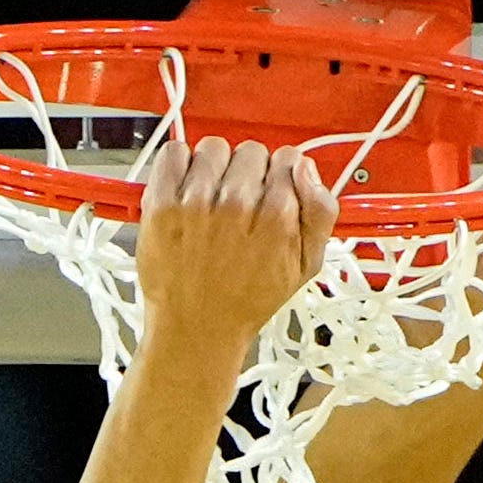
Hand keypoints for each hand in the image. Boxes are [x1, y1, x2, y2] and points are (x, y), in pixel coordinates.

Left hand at [136, 137, 337, 354]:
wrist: (196, 333)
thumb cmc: (247, 302)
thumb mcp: (305, 267)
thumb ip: (320, 213)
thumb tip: (306, 169)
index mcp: (276, 217)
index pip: (287, 158)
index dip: (279, 177)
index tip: (268, 197)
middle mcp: (237, 205)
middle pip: (250, 151)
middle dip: (246, 174)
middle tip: (236, 208)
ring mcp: (196, 204)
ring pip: (213, 149)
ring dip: (212, 170)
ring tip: (209, 204)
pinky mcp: (162, 206)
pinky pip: (173, 154)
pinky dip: (177, 166)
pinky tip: (184, 192)